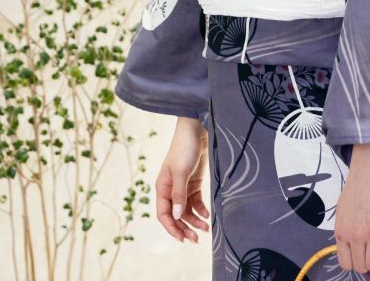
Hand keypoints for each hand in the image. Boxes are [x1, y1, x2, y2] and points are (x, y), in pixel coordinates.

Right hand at [155, 116, 209, 243]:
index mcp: (162, 187)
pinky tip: (207, 215)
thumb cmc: (185, 148)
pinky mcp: (193, 181)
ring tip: (205, 230)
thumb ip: (179, 194)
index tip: (182, 239)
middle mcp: (170, 189)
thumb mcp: (181, 171)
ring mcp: (182, 186)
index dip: (172, 228)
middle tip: (196, 239)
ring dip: (194, 220)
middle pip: (175, 215)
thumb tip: (177, 216)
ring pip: (186, 209)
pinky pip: (194, 201)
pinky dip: (200, 209)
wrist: (197, 130)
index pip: (163, 214)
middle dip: (184, 228)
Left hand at [335, 144, 369, 273]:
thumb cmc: (354, 191)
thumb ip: (344, 233)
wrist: (369, 173)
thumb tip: (350, 249)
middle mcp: (355, 237)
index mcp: (342, 233)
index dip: (354, 264)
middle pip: (361, 267)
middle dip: (367, 264)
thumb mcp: (341, 214)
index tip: (360, 258)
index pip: (346, 264)